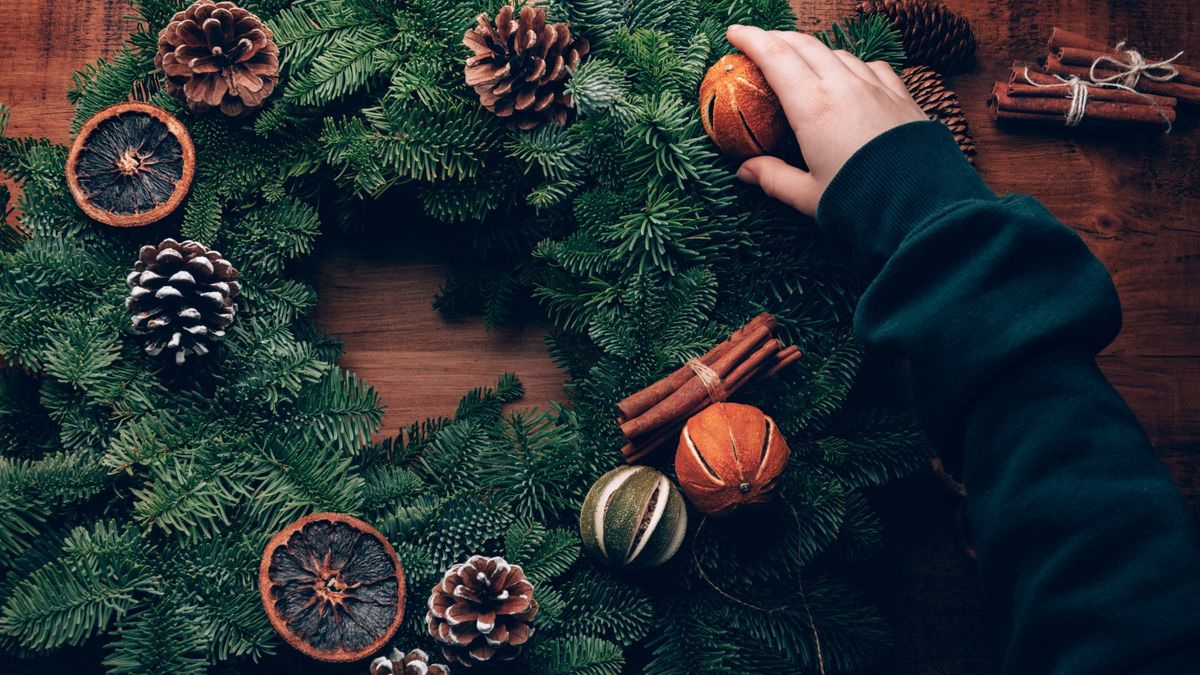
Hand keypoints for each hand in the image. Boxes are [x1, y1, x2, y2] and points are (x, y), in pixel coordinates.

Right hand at [726, 25, 926, 215]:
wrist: (925, 208)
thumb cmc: (861, 204)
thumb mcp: (808, 196)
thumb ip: (773, 178)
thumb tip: (744, 171)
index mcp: (813, 107)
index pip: (775, 57)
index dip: (751, 39)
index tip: (734, 32)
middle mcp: (844, 87)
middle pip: (804, 45)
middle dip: (778, 38)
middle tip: (759, 43)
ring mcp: (876, 88)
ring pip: (838, 53)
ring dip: (813, 50)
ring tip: (801, 61)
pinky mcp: (902, 97)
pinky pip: (872, 67)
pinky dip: (852, 64)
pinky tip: (851, 76)